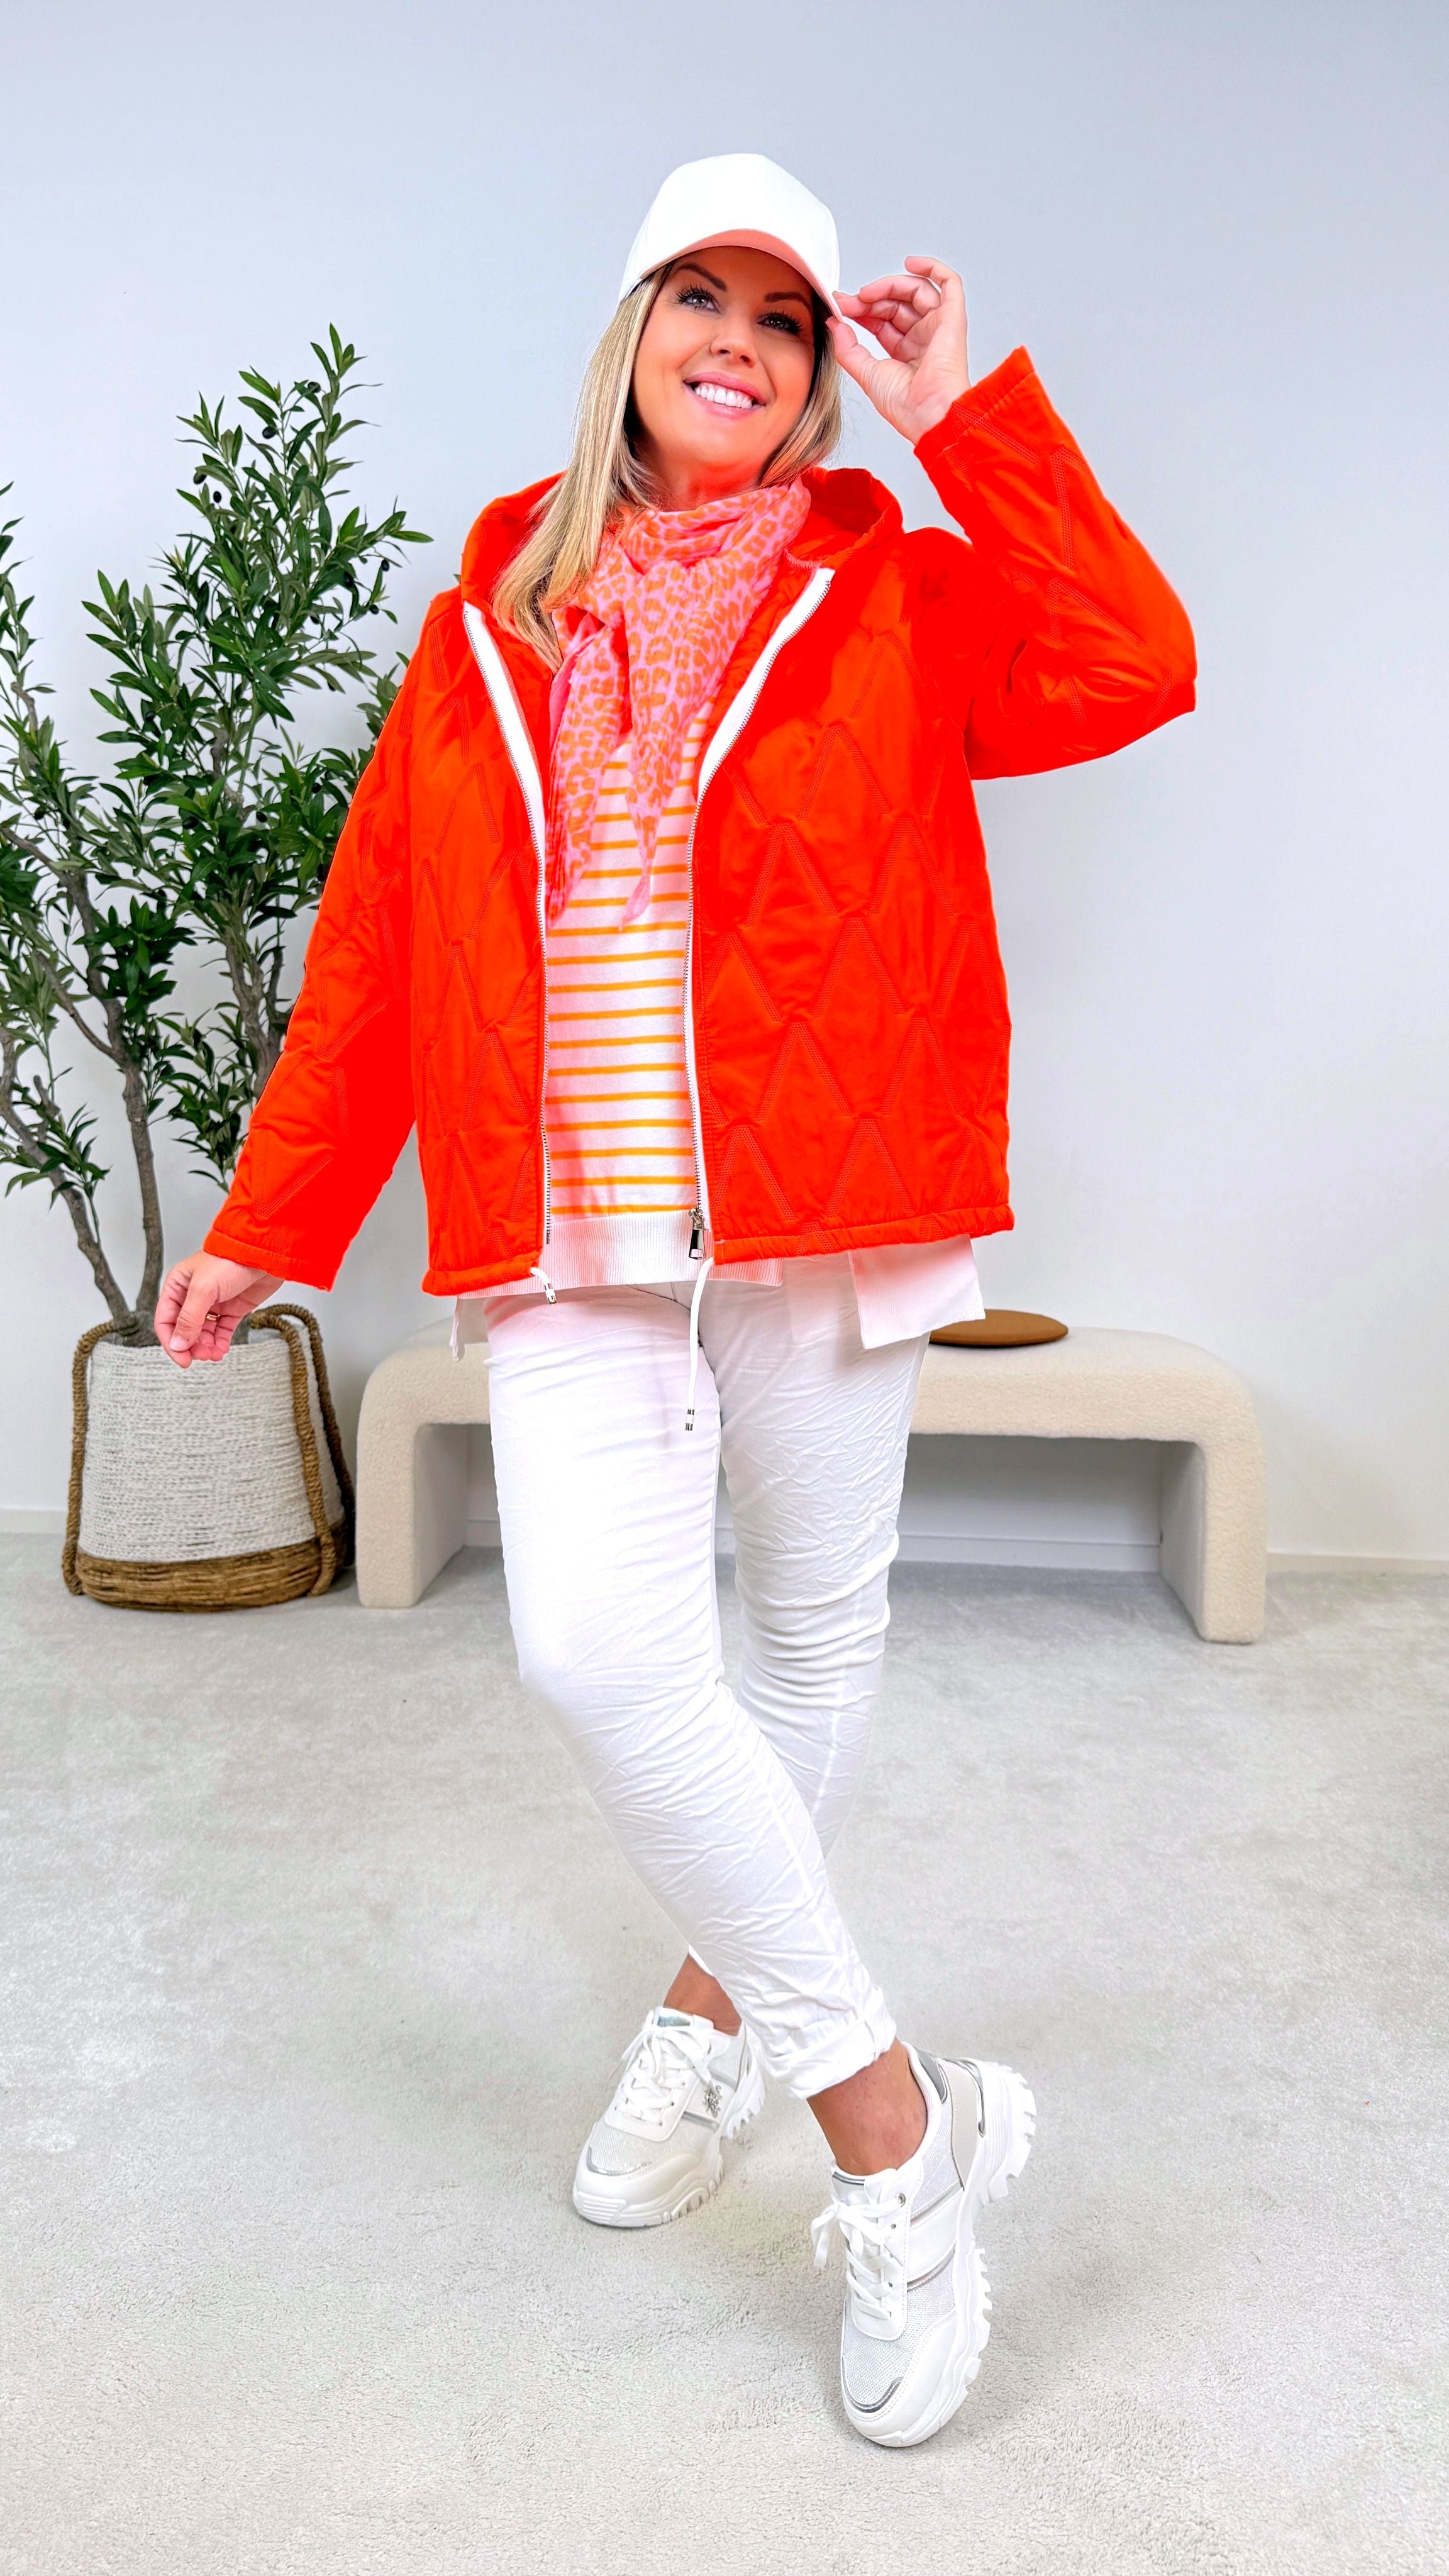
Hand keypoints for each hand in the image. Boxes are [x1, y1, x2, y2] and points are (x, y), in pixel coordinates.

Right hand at [154, 1253, 281, 1367]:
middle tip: (201, 1356)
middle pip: (184, 1330)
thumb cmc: (231, 1259)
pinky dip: (220, 1342)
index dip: (171, 1341)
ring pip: (203, 1333)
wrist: (264, 1254)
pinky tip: (221, 1349)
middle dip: (191, 1346)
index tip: (181, 1358)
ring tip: (214, 1354)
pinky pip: (221, 1331)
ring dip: (206, 1346)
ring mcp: (213, 1303)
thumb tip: (178, 1343)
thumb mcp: (203, 1289)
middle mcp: (193, 1295)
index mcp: (178, 1286)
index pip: (166, 1320)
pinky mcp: (232, 1309)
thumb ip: (189, 1319)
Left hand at [827, 256, 970, 444]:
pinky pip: (949, 282)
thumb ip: (848, 348)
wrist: (929, 415)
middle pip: (896, 304)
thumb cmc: (906, 407)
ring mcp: (939, 326)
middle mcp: (923, 338)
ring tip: (867, 294)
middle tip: (849, 302)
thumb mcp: (866, 374)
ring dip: (889, 286)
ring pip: (915, 290)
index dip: (861, 309)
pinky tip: (910, 263)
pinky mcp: (953, 318)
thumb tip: (834, 323)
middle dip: (870, 299)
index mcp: (905, 353)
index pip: (882, 320)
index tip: (840, 306)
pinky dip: (932, 268)